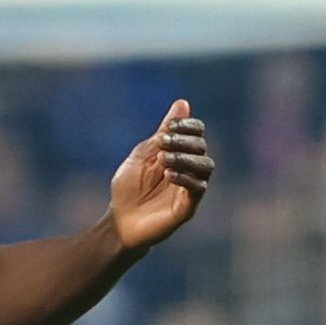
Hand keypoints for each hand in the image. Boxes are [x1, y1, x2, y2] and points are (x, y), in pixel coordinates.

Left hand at [109, 100, 212, 249]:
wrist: (119, 221)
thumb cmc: (128, 188)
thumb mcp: (142, 154)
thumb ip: (163, 132)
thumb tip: (183, 103)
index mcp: (179, 154)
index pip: (196, 133)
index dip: (188, 125)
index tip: (170, 126)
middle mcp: (189, 169)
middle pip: (201, 147)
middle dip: (184, 141)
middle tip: (163, 143)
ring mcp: (190, 189)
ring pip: (206, 167)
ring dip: (186, 158)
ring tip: (164, 160)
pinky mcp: (187, 207)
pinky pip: (198, 189)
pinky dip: (186, 178)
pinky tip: (169, 174)